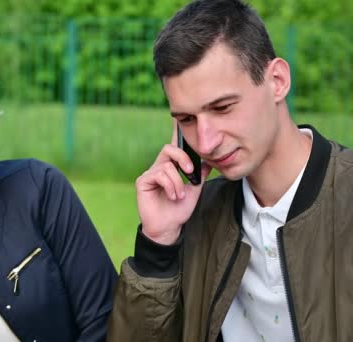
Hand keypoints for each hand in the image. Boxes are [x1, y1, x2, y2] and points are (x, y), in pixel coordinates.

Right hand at [136, 120, 211, 244]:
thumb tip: (209, 159)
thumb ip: (200, 174)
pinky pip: (159, 174)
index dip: (176, 132)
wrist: (169, 227)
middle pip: (169, 148)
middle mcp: (159, 166)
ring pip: (167, 165)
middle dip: (183, 157)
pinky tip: (173, 196)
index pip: (174, 146)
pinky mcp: (143, 181)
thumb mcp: (195, 189)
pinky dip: (170, 185)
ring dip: (178, 182)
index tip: (180, 119)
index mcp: (171, 166)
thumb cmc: (179, 209)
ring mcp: (150, 173)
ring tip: (180, 195)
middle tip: (191, 171)